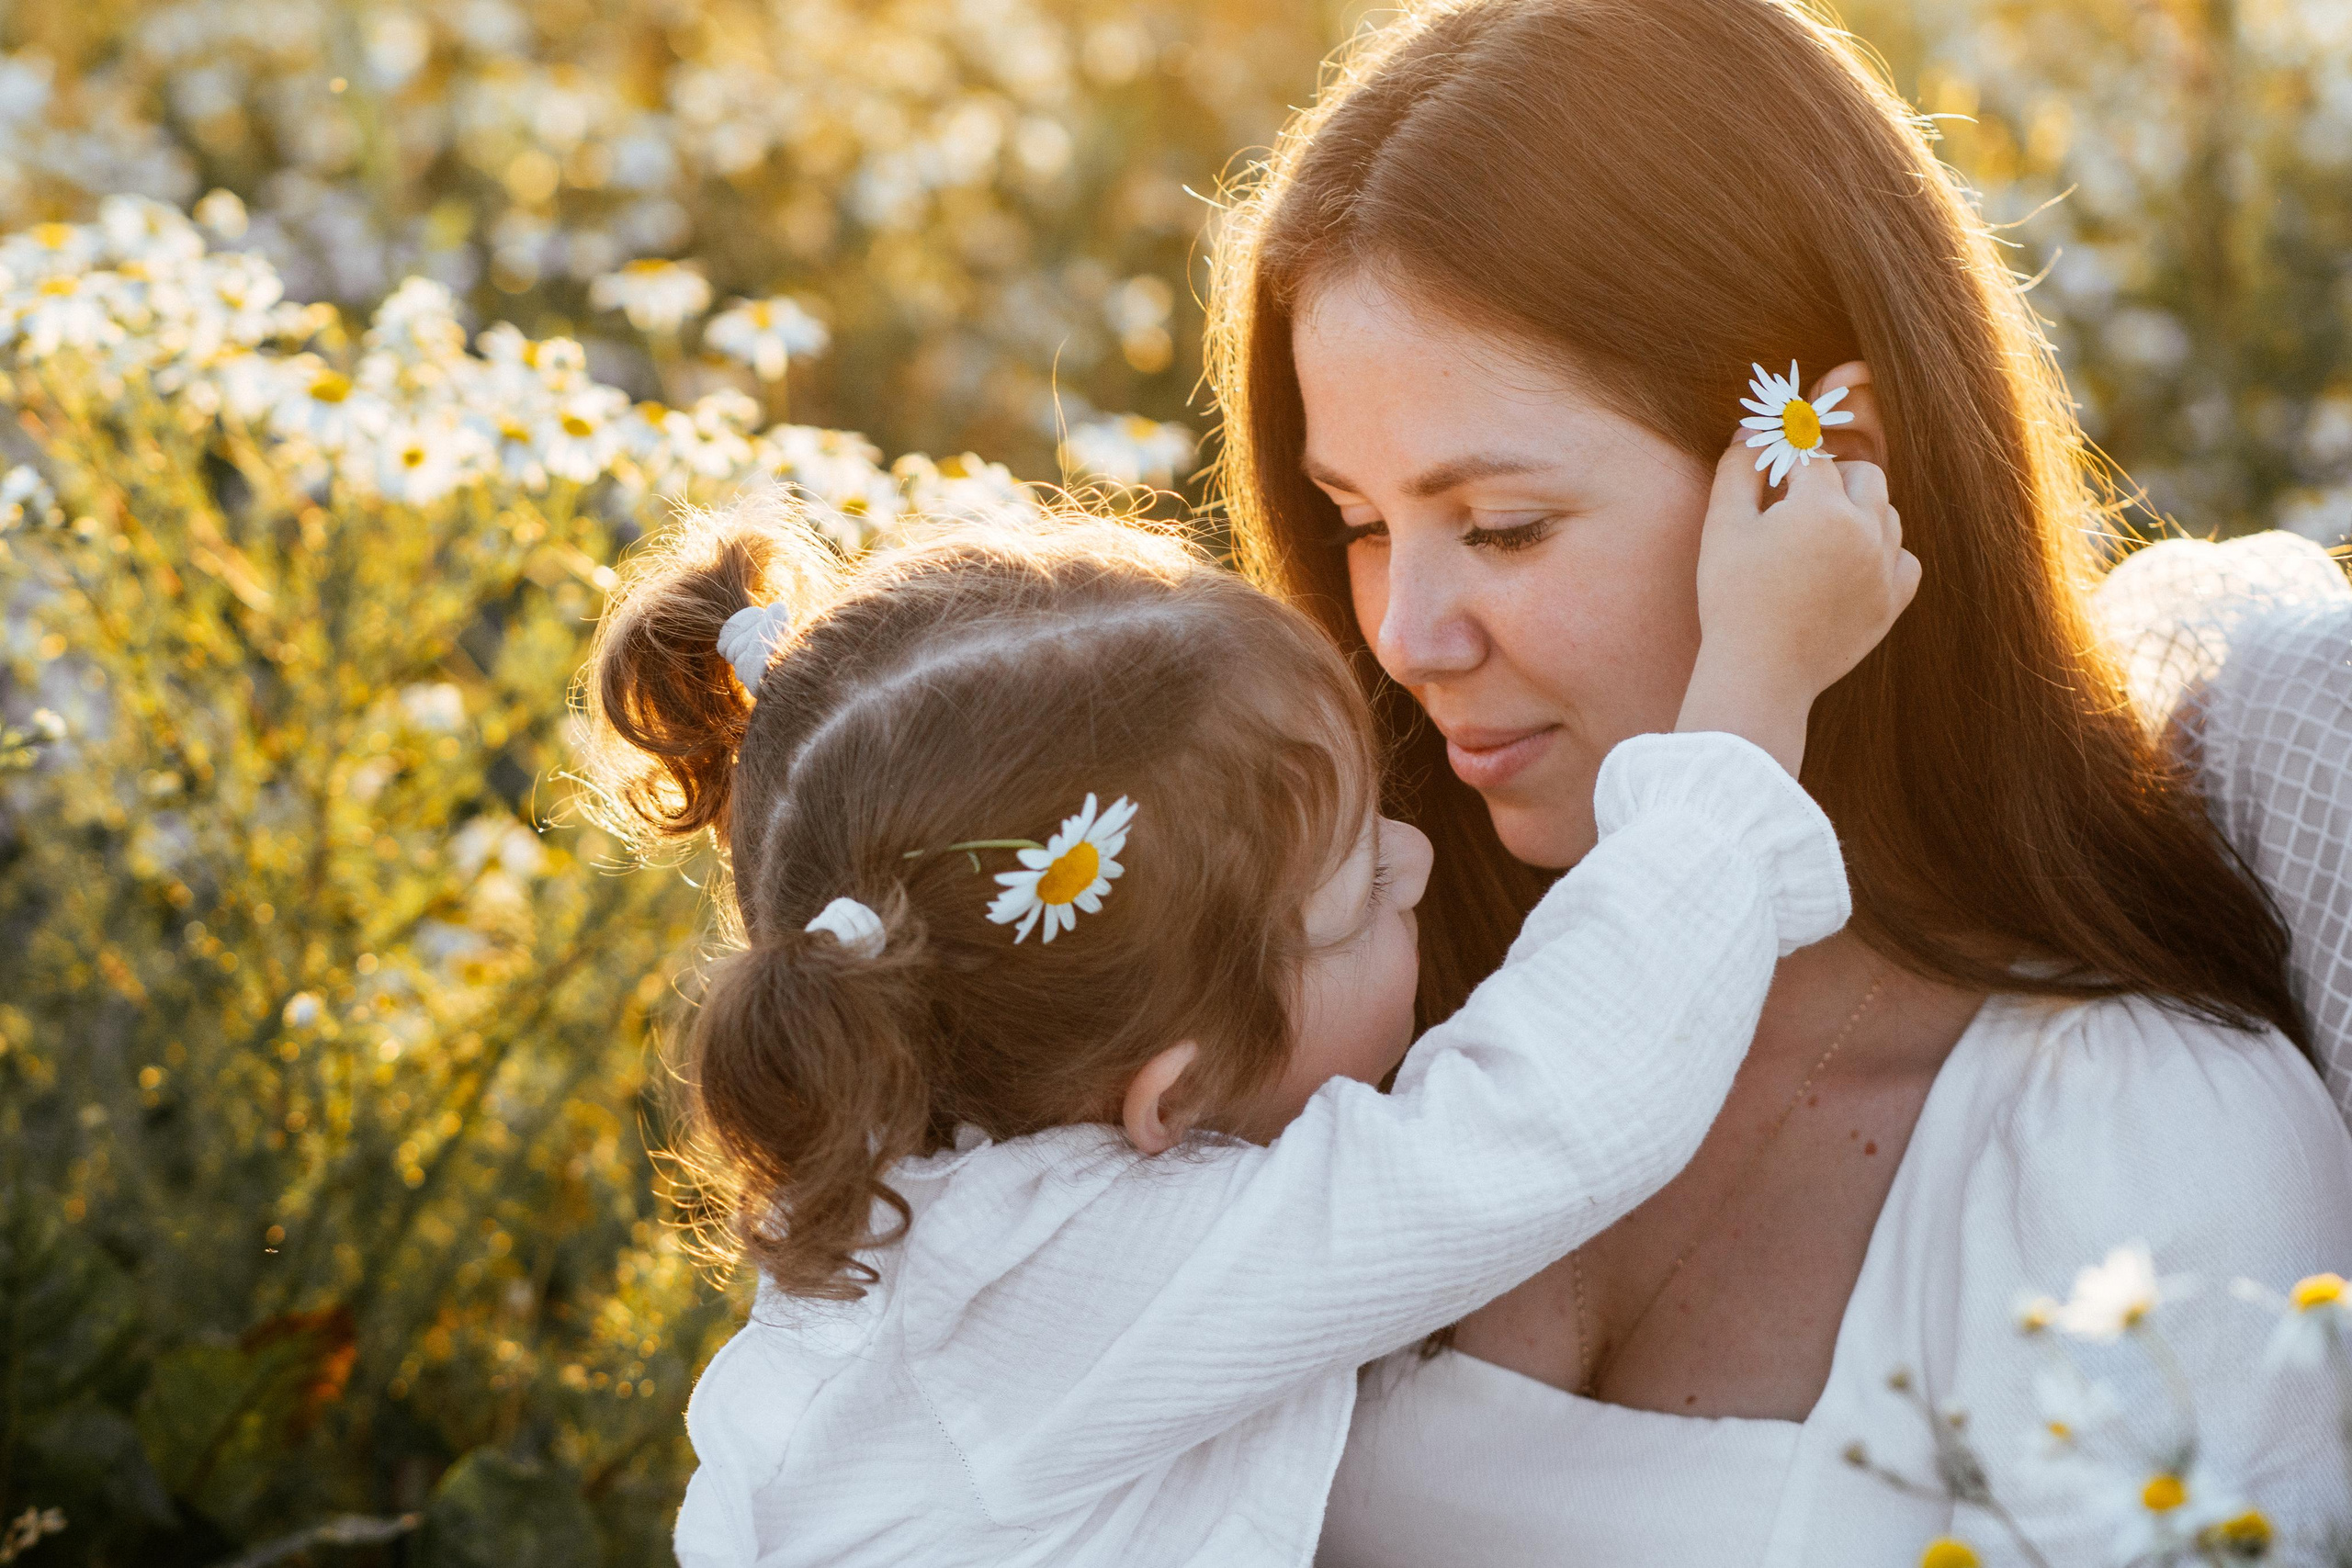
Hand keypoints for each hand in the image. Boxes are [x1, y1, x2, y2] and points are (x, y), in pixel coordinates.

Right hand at [1675, 439, 1920, 775]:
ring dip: (1859, 511)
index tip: (1773, 469)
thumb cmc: (1732, 599)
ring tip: (1819, 535)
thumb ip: (1738, 469)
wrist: (1760, 674)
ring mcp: (1885, 568)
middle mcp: (1865, 531)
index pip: (1812, 457)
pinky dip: (1884, 553)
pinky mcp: (1892, 602)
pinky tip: (1850, 564)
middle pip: (1864, 474)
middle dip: (1831, 478)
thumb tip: (1754, 432)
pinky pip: (1905, 558)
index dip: (1788, 459)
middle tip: (1796, 501)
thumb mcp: (1723, 527)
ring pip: (1888, 513)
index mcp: (1821, 507)